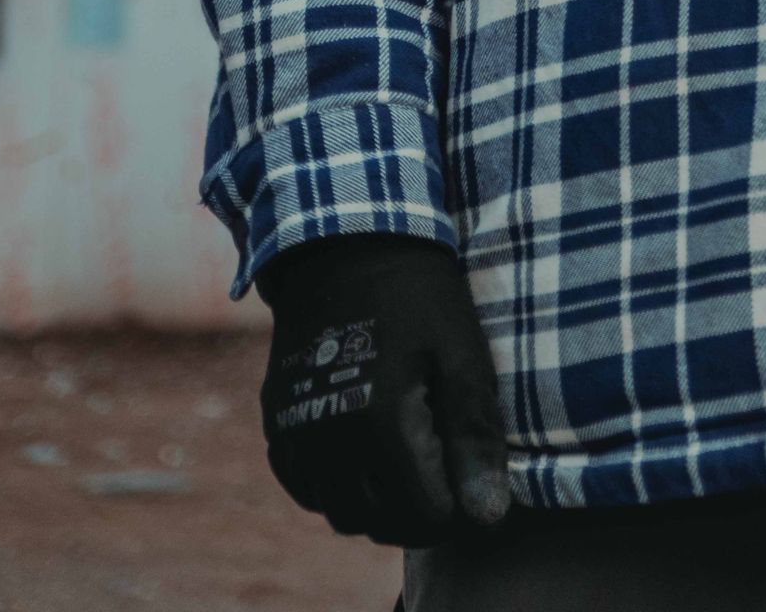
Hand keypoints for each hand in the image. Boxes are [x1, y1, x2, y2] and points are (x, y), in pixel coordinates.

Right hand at [258, 235, 511, 547]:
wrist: (345, 242)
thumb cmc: (418, 296)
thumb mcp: (461, 353)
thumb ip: (474, 436)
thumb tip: (487, 516)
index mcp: (380, 424)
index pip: (424, 517)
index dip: (457, 505)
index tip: (469, 474)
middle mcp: (328, 439)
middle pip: (379, 523)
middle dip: (418, 510)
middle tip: (443, 471)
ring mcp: (295, 433)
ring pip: (339, 512)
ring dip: (376, 503)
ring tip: (407, 461)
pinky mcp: (277, 421)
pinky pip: (305, 486)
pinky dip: (336, 486)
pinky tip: (364, 452)